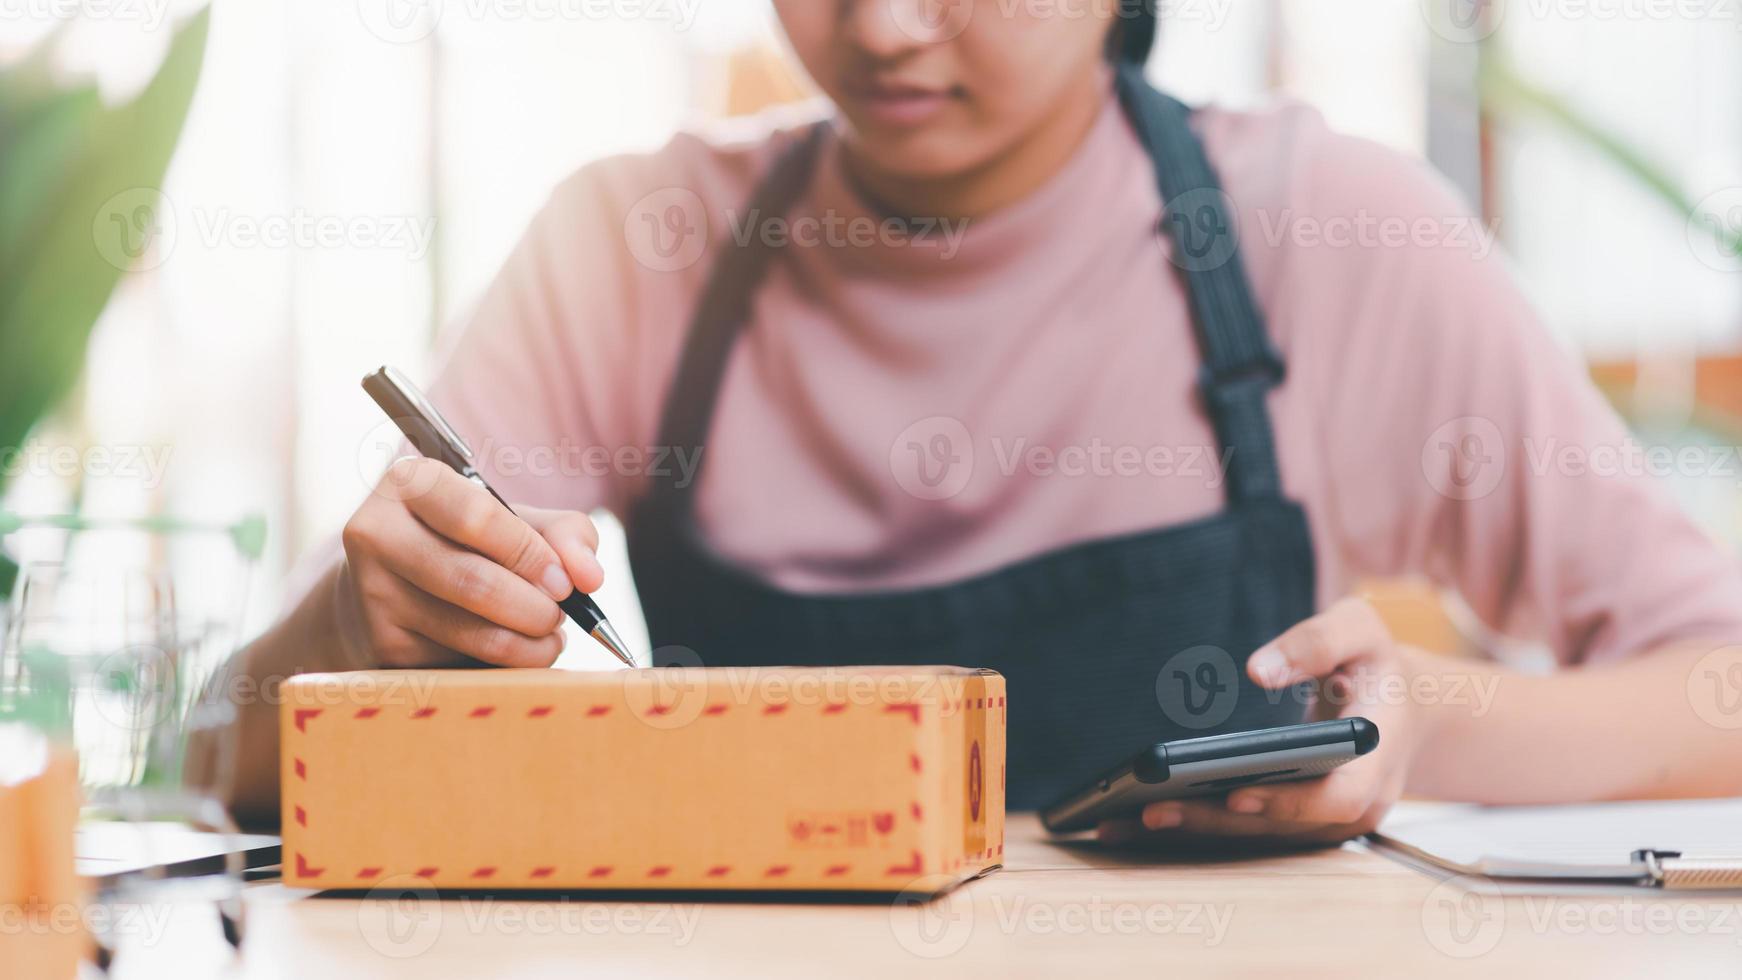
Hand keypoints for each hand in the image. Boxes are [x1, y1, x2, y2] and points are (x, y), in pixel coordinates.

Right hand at [336, 457, 604, 667]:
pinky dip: (501, 665)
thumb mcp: (514, 520)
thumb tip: (589, 576)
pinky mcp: (381, 643)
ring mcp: (372, 592)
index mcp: (410, 482)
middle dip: (535, 609)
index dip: (530, 554)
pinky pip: (460, 663)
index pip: (477, 517)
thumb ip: (564, 534)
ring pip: (470, 631)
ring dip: (528, 645)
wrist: (390, 584)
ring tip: (548, 636)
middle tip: (560, 617)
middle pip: (474, 581)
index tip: (565, 583)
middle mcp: (377, 532)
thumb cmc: (466, 542)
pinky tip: (510, 650)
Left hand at [1098, 598, 1432, 848]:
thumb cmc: (1374, 662)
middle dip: (1214, 821)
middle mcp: (1351, 806)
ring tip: (1119, 822)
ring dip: (1189, 834)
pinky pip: (1241, 832)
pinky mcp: (1292, 823)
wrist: (1404, 703)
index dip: (1287, 802)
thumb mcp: (1362, 629)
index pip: (1335, 798)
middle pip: (1279, 827)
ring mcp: (1321, 822)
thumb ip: (1317, 642)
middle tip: (1149, 809)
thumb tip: (1258, 669)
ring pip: (1254, 838)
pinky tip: (1129, 823)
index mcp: (1375, 762)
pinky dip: (1189, 831)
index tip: (1235, 791)